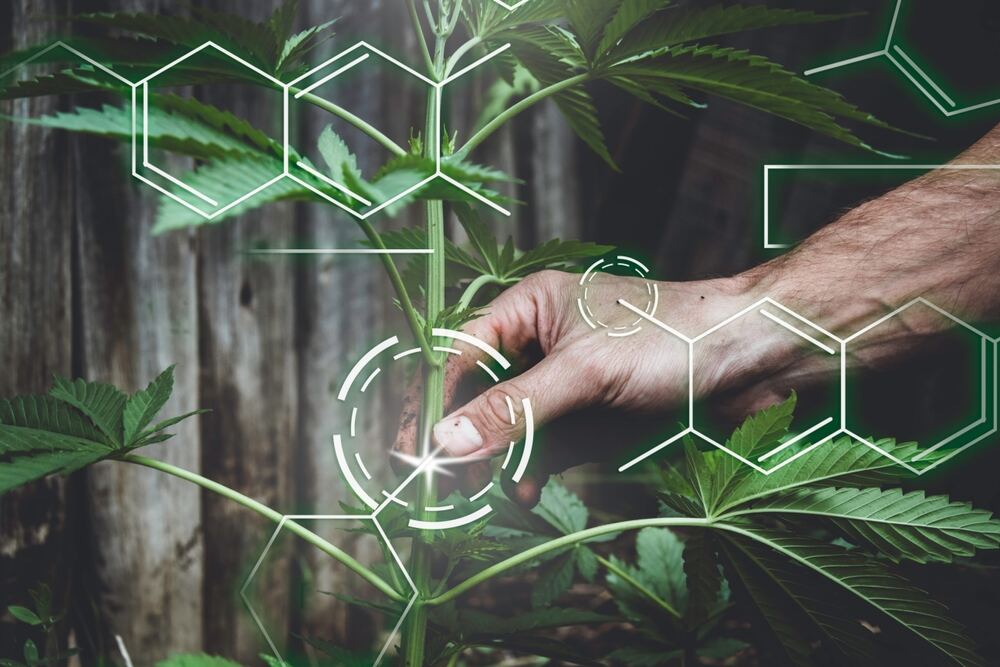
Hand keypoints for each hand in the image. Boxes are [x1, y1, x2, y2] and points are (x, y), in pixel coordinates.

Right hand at [393, 269, 799, 506]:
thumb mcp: (584, 373)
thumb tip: (445, 443)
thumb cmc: (670, 339)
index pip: (459, 355)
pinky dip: (531, 471)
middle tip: (445, 486)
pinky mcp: (590, 414)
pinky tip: (526, 495)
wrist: (753, 359)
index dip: (434, 404)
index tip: (415, 454)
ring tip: (486, 496)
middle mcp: (540, 341)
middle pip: (479, 394)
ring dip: (496, 462)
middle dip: (463, 440)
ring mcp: (565, 381)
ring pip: (509, 427)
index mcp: (527, 308)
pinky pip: (544, 445)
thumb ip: (514, 409)